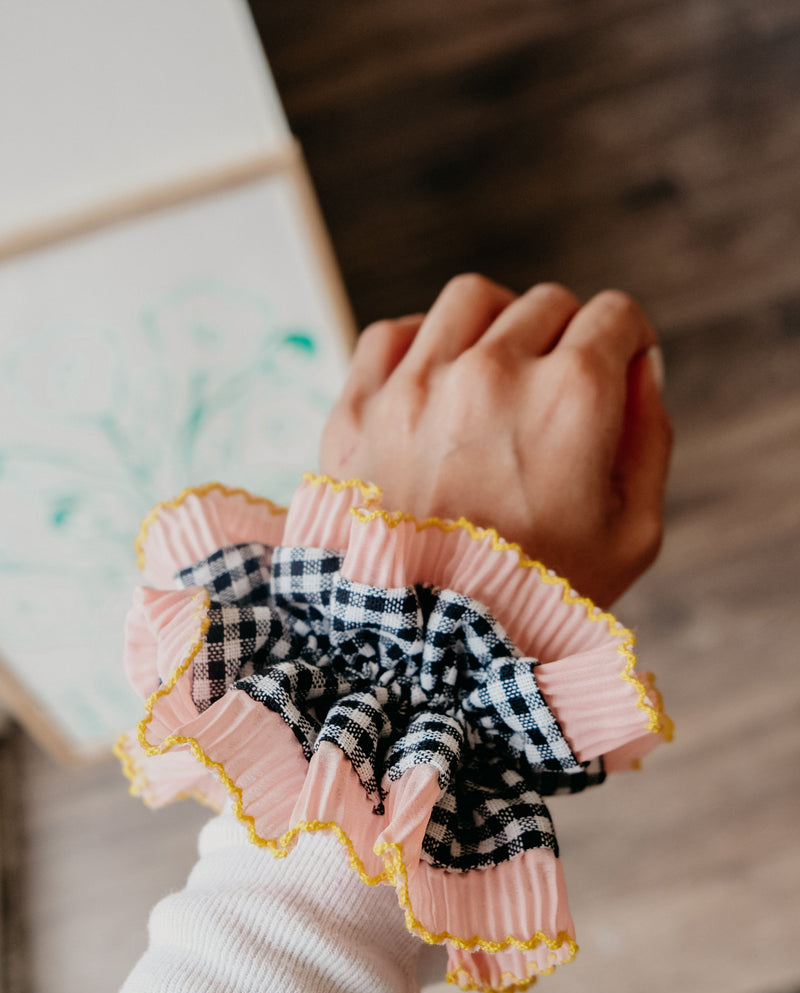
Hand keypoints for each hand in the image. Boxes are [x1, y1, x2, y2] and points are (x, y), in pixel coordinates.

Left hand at [320, 274, 671, 607]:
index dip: (627, 344)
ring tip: (498, 372)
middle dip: (568, 340)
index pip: (615, 316)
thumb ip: (649, 436)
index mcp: (569, 399)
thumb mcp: (634, 534)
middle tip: (560, 396)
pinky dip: (420, 344)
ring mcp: (415, 388)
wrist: (423, 656)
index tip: (617, 373)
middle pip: (547, 306)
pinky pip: (391, 334)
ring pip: (470, 300)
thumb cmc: (534, 604)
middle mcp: (490, 374)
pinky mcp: (357, 411)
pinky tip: (436, 384)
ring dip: (497, 324)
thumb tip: (639, 369)